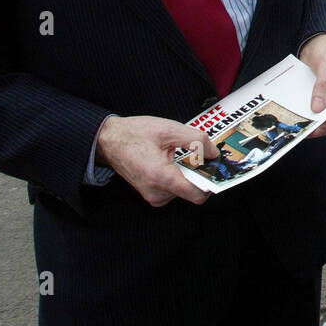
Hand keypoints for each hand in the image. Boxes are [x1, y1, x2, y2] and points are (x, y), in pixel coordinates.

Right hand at [96, 115, 218, 207]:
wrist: (109, 140)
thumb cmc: (135, 134)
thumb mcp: (170, 129)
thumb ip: (196, 140)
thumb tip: (214, 153)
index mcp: (161, 177)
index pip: (197, 195)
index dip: (211, 181)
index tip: (216, 168)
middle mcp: (157, 193)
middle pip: (192, 190)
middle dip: (198, 173)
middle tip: (198, 153)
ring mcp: (153, 196)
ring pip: (184, 189)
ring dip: (187, 172)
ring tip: (177, 153)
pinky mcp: (151, 194)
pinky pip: (174, 188)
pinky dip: (178, 175)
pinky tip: (170, 159)